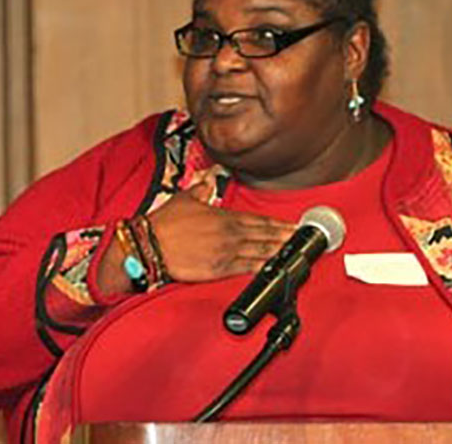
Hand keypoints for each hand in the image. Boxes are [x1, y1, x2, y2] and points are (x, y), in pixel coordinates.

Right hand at [149, 181, 296, 281]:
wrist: (149, 244)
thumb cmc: (164, 223)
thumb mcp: (184, 199)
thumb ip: (200, 191)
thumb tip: (207, 183)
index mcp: (224, 216)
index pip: (258, 220)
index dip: (277, 224)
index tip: (293, 226)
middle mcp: (229, 233)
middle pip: (264, 235)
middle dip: (285, 237)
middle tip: (302, 239)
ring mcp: (226, 251)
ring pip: (260, 251)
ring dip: (279, 251)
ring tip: (295, 252)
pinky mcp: (218, 269)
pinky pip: (246, 268)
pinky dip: (262, 267)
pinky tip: (274, 268)